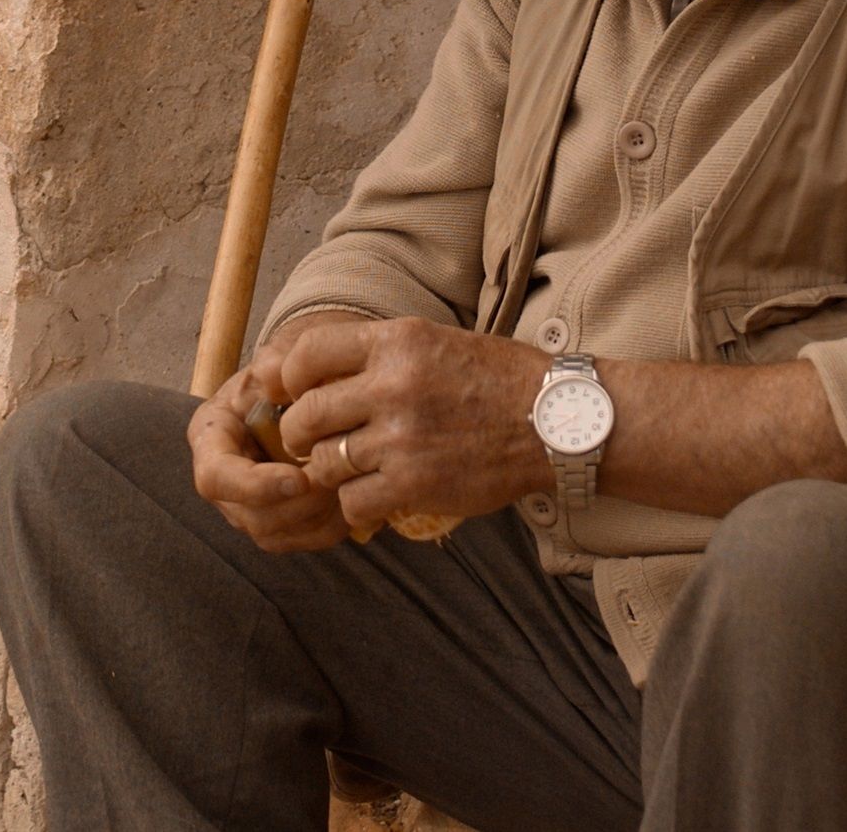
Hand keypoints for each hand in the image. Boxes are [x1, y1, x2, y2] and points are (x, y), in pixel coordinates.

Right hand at [188, 367, 351, 552]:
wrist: (303, 390)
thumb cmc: (287, 374)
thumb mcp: (280, 359)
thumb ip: (277, 364)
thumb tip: (276, 380)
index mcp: (211, 438)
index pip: (216, 477)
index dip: (256, 485)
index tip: (300, 478)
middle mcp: (223, 481)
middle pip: (251, 516)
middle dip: (300, 504)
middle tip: (341, 477)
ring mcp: (247, 507)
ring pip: (278, 535)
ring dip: (319, 515)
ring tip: (351, 482)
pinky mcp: (278, 523)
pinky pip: (303, 540)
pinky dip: (333, 525)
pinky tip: (357, 495)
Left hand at [272, 317, 554, 537]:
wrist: (556, 423)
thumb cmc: (500, 380)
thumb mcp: (437, 343)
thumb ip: (381, 354)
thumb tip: (318, 373)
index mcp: (397, 342)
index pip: (308, 353)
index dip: (289, 378)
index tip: (291, 394)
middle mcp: (392, 385)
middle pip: (306, 415)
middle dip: (299, 434)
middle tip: (311, 442)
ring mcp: (401, 438)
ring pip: (324, 462)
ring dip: (331, 471)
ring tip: (351, 469)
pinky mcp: (414, 483)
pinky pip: (353, 501)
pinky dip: (358, 504)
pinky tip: (376, 494)